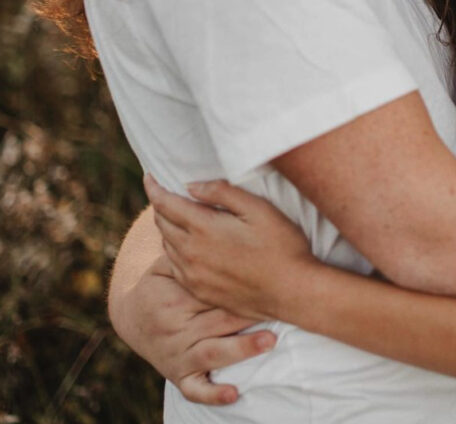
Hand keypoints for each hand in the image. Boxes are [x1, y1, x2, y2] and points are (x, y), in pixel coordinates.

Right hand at [114, 252, 273, 405]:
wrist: (133, 317)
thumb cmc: (159, 282)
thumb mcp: (164, 263)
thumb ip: (186, 248)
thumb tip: (208, 217)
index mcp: (174, 299)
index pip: (210, 291)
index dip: (240, 285)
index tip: (268, 278)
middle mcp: (176, 329)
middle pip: (217, 320)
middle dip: (248, 313)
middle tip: (279, 306)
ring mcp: (178, 355)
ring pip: (212, 353)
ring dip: (241, 348)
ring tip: (269, 340)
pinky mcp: (179, 376)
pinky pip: (196, 390)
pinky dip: (213, 394)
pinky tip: (235, 393)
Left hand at [145, 175, 315, 322]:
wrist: (293, 292)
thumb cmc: (281, 245)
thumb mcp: (258, 208)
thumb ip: (222, 193)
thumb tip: (191, 186)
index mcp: (203, 229)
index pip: (165, 203)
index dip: (154, 187)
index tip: (149, 176)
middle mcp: (191, 254)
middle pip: (162, 223)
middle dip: (160, 204)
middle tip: (164, 192)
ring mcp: (194, 276)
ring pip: (167, 245)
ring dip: (167, 227)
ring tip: (176, 215)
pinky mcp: (200, 291)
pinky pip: (175, 266)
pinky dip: (175, 249)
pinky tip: (187, 245)